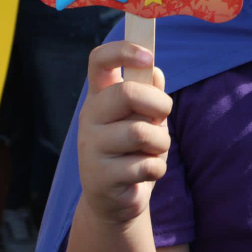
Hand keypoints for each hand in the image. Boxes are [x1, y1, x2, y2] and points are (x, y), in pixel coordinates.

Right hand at [78, 41, 171, 224]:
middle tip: (162, 116)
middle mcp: (89, 117)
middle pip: (128, 93)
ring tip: (154, 151)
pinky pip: (145, 165)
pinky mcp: (99, 178)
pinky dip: (157, 169)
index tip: (148, 57)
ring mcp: (90, 148)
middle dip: (159, 104)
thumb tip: (154, 72)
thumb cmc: (134, 150)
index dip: (123, 51)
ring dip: (161, 143)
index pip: (99, 60)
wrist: (116, 200)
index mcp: (100, 96)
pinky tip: (145, 174)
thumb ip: (149, 92)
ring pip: (142, 132)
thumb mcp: (144, 116)